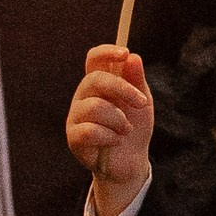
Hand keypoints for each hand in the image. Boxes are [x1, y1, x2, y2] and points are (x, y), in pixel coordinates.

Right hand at [67, 44, 154, 211]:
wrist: (131, 162)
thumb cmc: (134, 129)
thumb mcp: (141, 102)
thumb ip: (136, 81)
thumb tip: (133, 57)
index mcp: (99, 83)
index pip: (94, 59)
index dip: (106, 52)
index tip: (125, 54)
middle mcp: (84, 96)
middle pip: (94, 79)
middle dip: (123, 89)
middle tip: (142, 104)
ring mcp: (76, 116)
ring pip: (95, 107)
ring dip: (119, 120)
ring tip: (126, 130)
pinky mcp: (73, 137)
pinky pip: (90, 131)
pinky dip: (110, 137)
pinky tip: (115, 142)